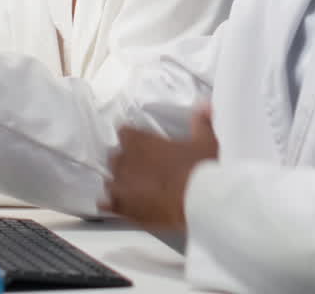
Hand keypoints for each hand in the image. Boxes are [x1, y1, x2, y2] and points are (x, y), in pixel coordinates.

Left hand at [102, 106, 217, 231]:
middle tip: (139, 164)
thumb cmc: (201, 171)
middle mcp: (129, 162)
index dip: (131, 135)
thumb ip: (202, 122)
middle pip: (115, 156)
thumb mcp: (207, 142)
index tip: (136, 138)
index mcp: (143, 142)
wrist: (200, 203)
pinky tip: (115, 205)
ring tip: (130, 185)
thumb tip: (204, 106)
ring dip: (118, 181)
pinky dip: (110, 203)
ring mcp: (125, 186)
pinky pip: (108, 204)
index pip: (124, 132)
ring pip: (110, 180)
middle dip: (124, 159)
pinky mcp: (127, 209)